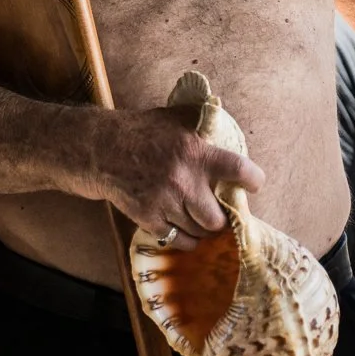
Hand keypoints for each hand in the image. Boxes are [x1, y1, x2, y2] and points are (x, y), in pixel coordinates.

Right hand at [89, 105, 264, 243]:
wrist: (101, 150)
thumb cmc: (142, 131)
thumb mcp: (175, 117)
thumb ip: (202, 118)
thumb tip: (224, 115)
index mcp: (195, 152)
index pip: (239, 170)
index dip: (253, 180)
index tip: (254, 185)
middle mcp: (183, 181)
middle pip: (218, 219)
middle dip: (221, 217)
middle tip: (219, 211)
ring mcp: (165, 202)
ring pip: (199, 232)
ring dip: (202, 229)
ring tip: (201, 220)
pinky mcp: (148, 218)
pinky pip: (178, 241)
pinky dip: (185, 239)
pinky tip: (185, 229)